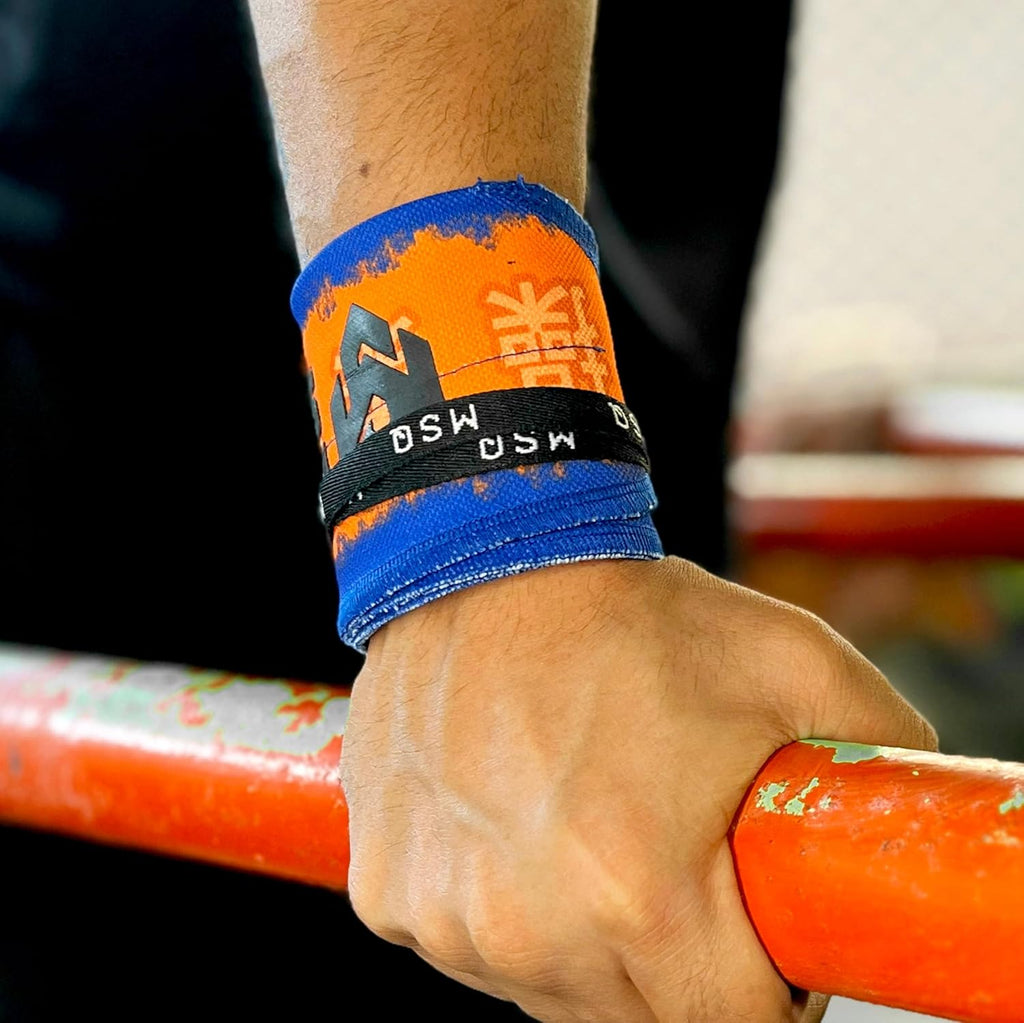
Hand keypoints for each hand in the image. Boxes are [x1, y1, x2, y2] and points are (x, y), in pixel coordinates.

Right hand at [341, 556, 935, 1020]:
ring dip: (579, 932)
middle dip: (672, 957)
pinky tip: (509, 819)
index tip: (753, 924)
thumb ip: (882, 756)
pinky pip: (467, 939)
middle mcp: (529, 927)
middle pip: (639, 1017)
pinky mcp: (386, 891)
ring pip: (549, 986)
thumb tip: (905, 831)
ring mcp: (446, 916)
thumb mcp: (795, 663)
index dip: (763, 979)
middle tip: (666, 854)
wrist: (486, 555)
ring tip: (583, 822)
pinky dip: (497, 903)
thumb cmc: (629, 612)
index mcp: (640, 889)